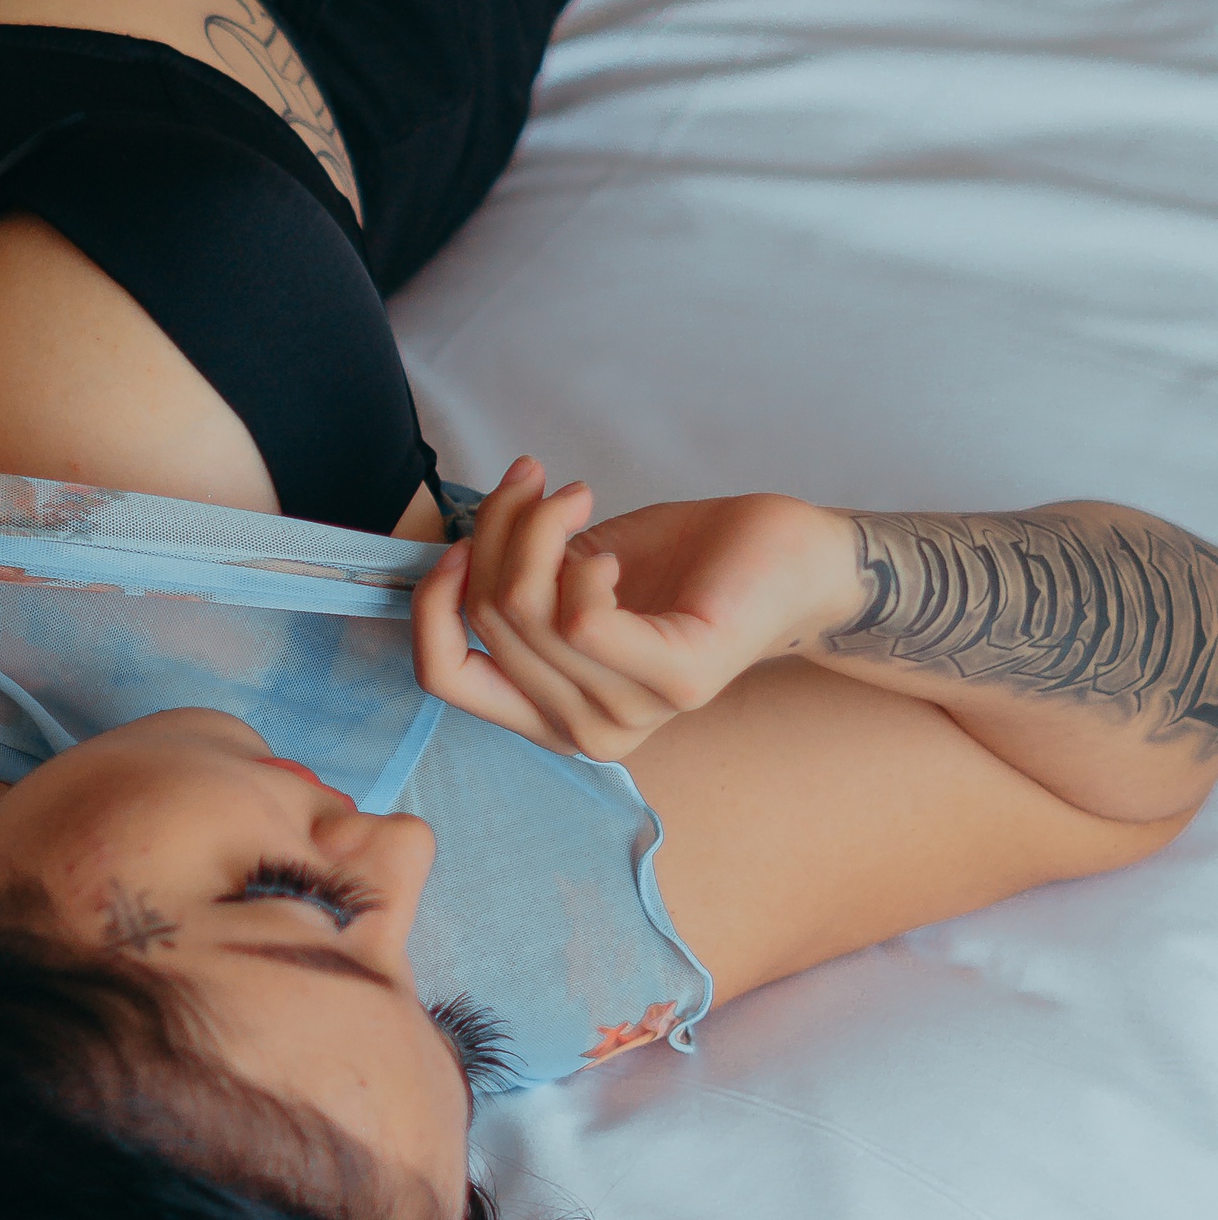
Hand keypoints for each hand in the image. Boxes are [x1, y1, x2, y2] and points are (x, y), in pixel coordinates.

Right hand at [411, 458, 860, 758]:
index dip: (431, 599)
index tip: (460, 539)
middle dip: (499, 531)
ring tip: (575, 497)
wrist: (789, 560)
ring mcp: (631, 716)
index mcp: (546, 714)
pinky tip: (612, 554)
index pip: (440, 675)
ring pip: (528, 611)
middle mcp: (582, 732)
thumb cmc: (680, 563)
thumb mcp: (566, 572)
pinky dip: (583, 567)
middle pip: (486, 620)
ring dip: (539, 528)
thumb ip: (510, 581)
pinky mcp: (679, 682)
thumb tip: (449, 551)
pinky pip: (583, 621)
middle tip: (541, 487)